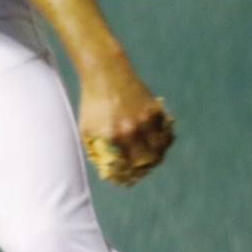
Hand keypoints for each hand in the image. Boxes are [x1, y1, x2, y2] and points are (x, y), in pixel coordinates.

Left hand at [76, 66, 174, 186]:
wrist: (106, 74)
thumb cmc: (93, 102)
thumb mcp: (86, 128)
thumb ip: (95, 150)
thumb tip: (106, 169)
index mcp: (112, 137)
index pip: (126, 167)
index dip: (128, 175)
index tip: (129, 178)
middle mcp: (130, 131)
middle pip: (146, 161)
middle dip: (145, 168)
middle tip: (143, 169)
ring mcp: (144, 120)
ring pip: (160, 149)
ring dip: (158, 157)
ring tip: (153, 158)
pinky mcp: (155, 111)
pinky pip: (165, 133)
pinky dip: (164, 141)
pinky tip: (159, 143)